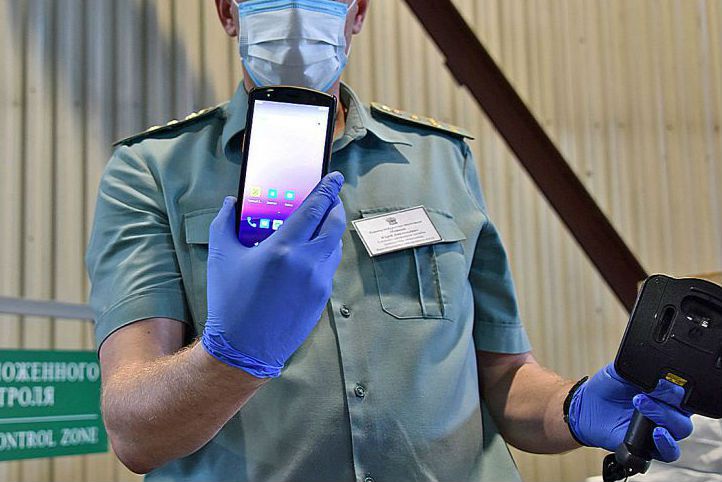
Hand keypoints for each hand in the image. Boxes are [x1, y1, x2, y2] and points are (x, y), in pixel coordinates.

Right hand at [201, 172, 346, 377]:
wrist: (244, 349)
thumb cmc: (230, 301)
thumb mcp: (221, 257)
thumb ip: (225, 223)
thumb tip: (230, 202)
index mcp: (283, 248)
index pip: (315, 208)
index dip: (328, 188)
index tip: (334, 176)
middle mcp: (307, 262)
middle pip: (334, 224)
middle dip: (334, 206)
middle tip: (328, 199)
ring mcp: (318, 281)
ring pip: (335, 245)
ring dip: (331, 230)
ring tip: (319, 224)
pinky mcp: (322, 297)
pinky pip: (329, 266)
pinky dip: (325, 253)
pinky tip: (310, 253)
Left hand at [568, 363, 693, 461]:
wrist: (586, 406)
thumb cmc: (606, 388)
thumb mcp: (620, 371)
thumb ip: (637, 368)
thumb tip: (653, 369)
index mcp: (663, 393)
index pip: (684, 391)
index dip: (677, 386)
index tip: (661, 381)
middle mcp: (665, 411)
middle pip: (685, 410)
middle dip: (668, 399)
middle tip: (643, 394)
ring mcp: (659, 429)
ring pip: (680, 429)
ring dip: (665, 416)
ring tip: (641, 406)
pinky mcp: (649, 446)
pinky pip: (669, 452)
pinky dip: (667, 444)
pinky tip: (656, 433)